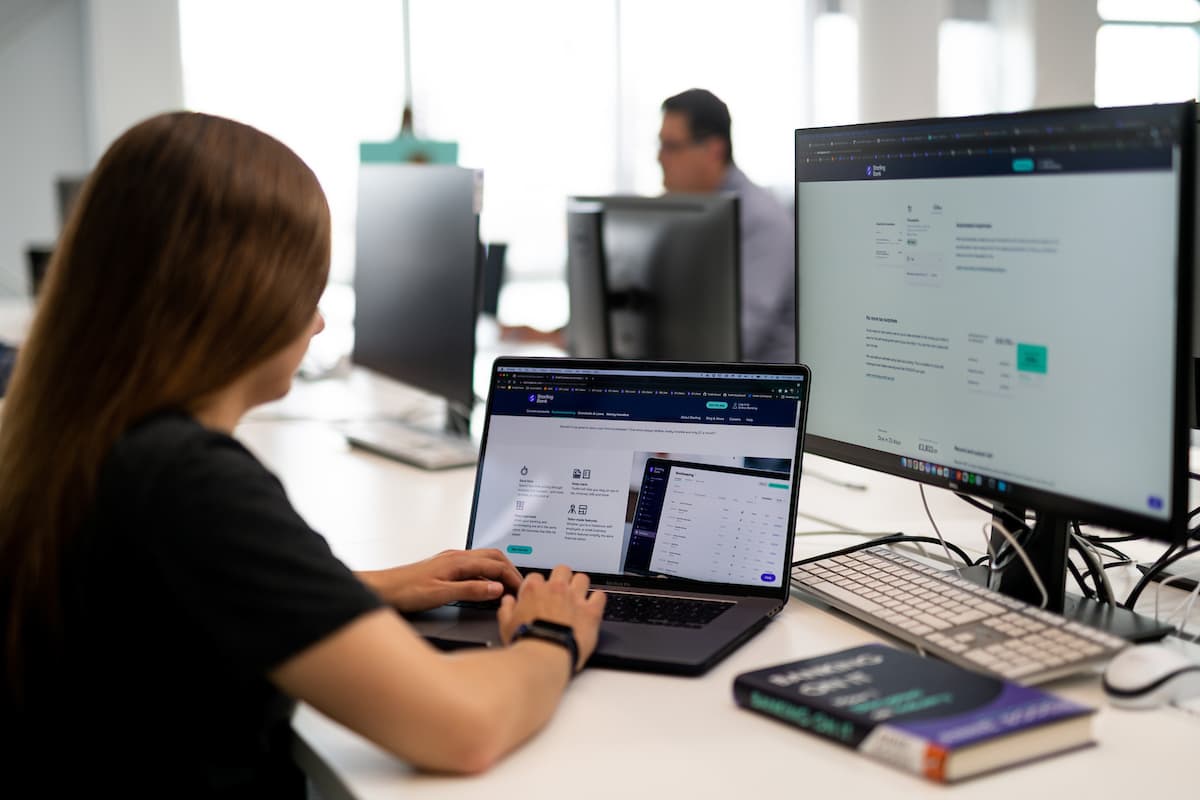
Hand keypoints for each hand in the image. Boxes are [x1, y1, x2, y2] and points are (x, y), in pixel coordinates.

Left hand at [357, 549, 522, 612]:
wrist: (382, 588)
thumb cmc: (405, 591)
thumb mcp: (441, 594)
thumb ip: (470, 591)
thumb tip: (496, 588)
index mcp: (458, 561)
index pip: (496, 565)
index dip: (512, 578)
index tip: (522, 591)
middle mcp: (456, 556)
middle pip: (494, 557)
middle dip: (511, 570)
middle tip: (521, 587)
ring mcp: (450, 560)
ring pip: (484, 560)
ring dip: (500, 570)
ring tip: (508, 586)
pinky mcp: (445, 567)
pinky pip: (474, 566)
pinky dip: (487, 574)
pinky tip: (486, 587)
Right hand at [497, 565, 605, 671]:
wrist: (545, 656)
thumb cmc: (525, 642)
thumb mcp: (505, 625)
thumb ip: (506, 609)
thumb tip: (508, 602)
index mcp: (534, 590)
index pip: (536, 576)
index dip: (537, 586)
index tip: (539, 595)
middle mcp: (556, 589)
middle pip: (562, 570)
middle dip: (561, 578)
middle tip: (560, 591)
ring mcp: (575, 598)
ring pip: (582, 578)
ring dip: (580, 586)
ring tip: (578, 596)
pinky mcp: (591, 612)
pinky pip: (600, 596)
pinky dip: (597, 600)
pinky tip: (593, 606)